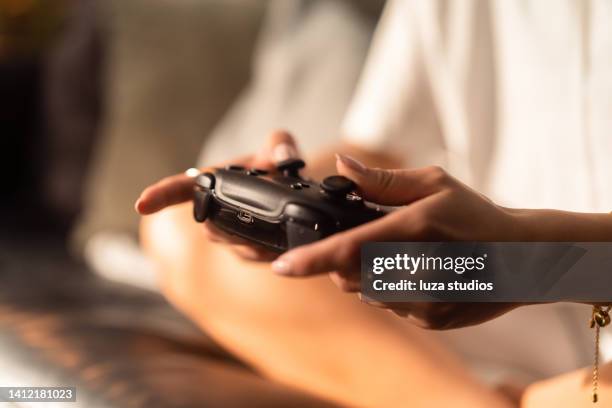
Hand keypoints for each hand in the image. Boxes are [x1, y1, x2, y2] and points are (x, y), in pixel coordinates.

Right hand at [135, 130, 300, 261]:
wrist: (295, 191)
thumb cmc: (275, 167)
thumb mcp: (278, 149)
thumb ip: (280, 146)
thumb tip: (285, 159)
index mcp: (213, 182)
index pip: (181, 188)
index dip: (161, 195)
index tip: (142, 204)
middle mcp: (215, 210)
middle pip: (210, 228)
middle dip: (229, 230)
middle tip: (254, 226)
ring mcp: (230, 233)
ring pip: (233, 246)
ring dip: (252, 244)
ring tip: (275, 234)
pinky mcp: (248, 251)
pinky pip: (252, 256)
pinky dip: (266, 253)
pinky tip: (281, 246)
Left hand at [270, 154, 524, 328]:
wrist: (521, 258)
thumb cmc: (476, 215)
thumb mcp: (434, 184)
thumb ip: (383, 180)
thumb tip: (342, 165)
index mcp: (413, 230)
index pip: (350, 249)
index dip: (311, 260)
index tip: (281, 267)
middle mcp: (416, 271)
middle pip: (349, 276)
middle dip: (343, 261)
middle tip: (373, 240)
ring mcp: (424, 302)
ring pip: (367, 293)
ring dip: (368, 275)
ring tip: (403, 255)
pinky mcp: (429, 320)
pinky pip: (389, 307)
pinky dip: (390, 290)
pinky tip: (419, 273)